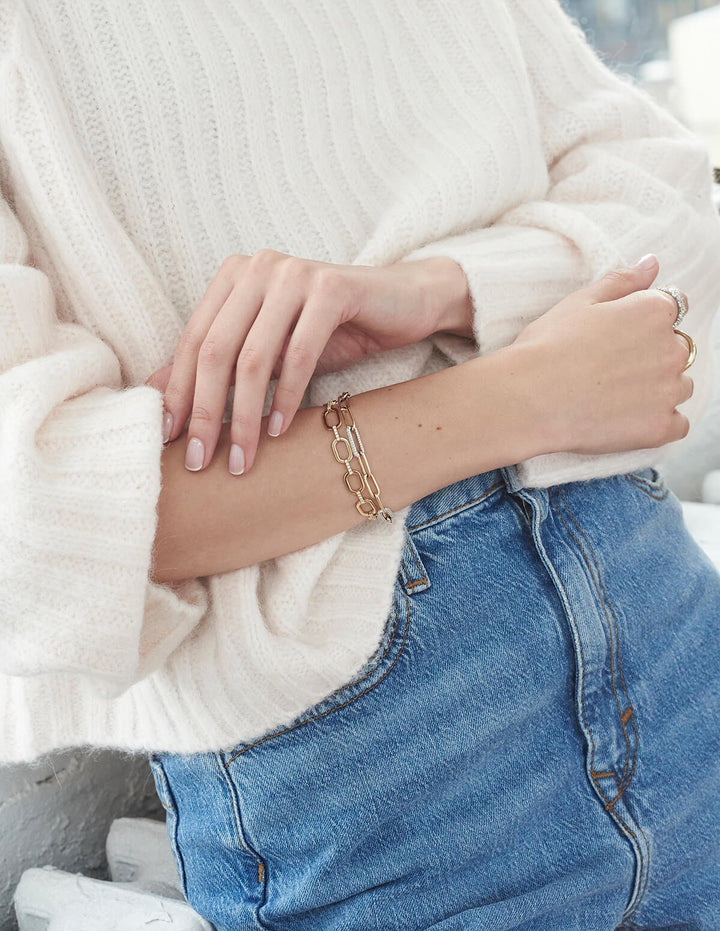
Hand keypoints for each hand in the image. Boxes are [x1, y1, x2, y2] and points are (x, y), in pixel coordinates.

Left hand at [146, 250, 470, 473]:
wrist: (402, 305)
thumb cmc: (331, 332)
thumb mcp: (269, 351)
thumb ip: (219, 366)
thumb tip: (153, 395)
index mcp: (234, 277)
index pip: (192, 341)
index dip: (177, 392)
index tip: (169, 441)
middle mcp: (258, 268)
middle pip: (216, 350)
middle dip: (204, 412)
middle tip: (200, 460)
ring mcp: (294, 274)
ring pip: (254, 357)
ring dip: (243, 416)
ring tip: (242, 459)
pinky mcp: (332, 288)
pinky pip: (299, 354)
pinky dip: (286, 397)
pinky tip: (278, 430)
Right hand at [509, 256, 694, 455]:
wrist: (527, 399)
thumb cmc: (547, 347)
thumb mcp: (580, 302)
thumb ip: (623, 281)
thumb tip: (652, 264)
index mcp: (653, 312)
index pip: (670, 310)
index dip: (642, 323)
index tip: (616, 339)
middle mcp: (671, 349)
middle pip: (676, 350)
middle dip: (651, 356)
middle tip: (607, 370)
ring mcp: (668, 391)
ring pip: (679, 387)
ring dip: (658, 390)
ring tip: (614, 396)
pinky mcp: (660, 428)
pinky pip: (677, 425)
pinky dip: (659, 422)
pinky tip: (627, 420)